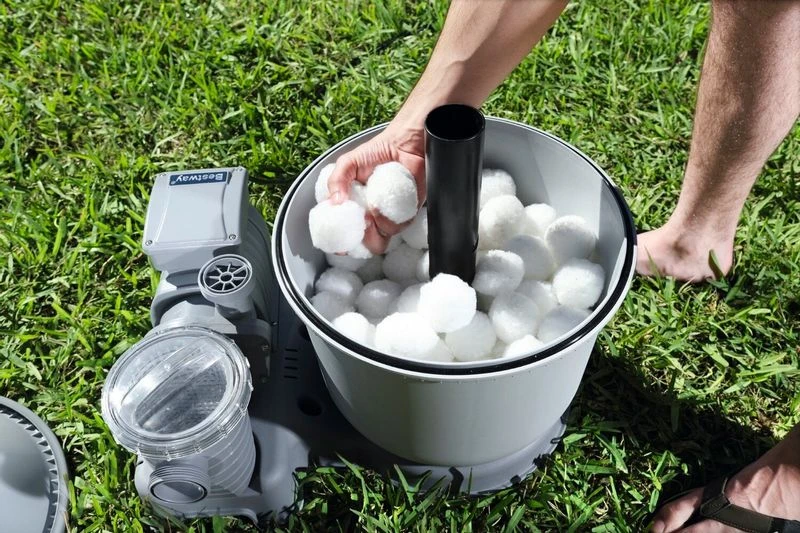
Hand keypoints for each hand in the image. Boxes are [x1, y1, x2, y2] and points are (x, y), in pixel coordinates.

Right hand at [327, 123, 425, 253]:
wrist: (406, 145)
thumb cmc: (377, 152)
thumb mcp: (349, 162)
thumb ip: (336, 179)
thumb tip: (335, 202)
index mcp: (353, 208)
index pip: (344, 234)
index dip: (341, 242)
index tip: (340, 244)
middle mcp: (370, 217)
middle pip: (364, 244)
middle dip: (361, 238)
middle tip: (362, 218)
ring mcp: (388, 218)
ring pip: (381, 239)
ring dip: (377, 225)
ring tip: (376, 203)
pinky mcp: (406, 215)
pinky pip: (399, 226)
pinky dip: (393, 216)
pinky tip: (391, 199)